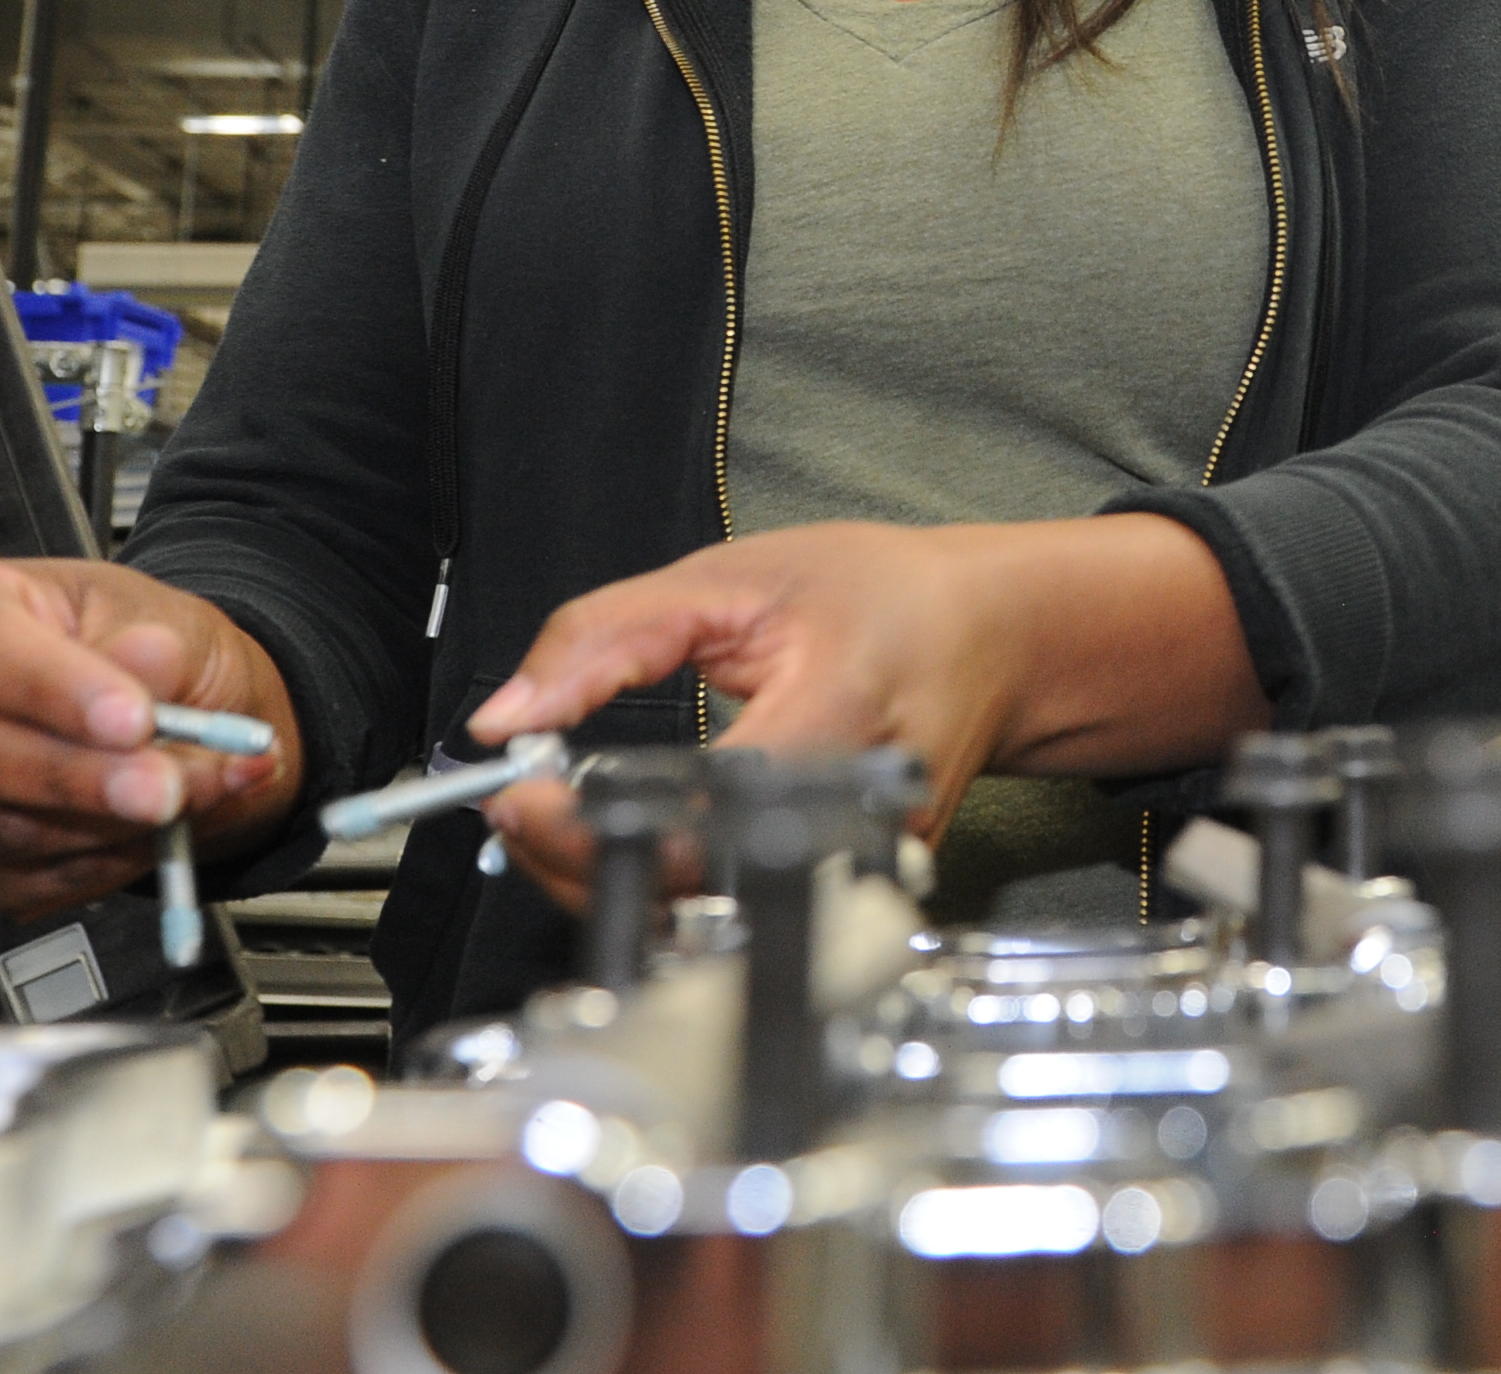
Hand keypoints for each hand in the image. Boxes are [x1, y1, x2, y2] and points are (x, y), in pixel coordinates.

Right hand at [0, 559, 304, 918]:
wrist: (146, 708)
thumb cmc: (130, 642)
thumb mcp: (160, 616)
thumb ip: (155, 643)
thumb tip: (147, 657)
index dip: (53, 687)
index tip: (133, 718)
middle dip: (81, 776)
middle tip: (166, 786)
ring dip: (107, 824)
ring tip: (186, 797)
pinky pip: (22, 879)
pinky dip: (103, 861)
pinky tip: (157, 831)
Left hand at [473, 515, 1262, 913]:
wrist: (992, 638)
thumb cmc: (886, 599)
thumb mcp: (736, 578)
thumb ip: (610, 636)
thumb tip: (508, 714)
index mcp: (834, 721)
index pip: (690, 820)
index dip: (583, 827)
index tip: (516, 791)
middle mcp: (854, 818)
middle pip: (688, 894)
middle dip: (576, 862)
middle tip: (522, 805)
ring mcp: (859, 871)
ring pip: (703, 921)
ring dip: (612, 881)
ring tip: (567, 817)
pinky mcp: (851, 896)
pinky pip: (734, 912)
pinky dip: (665, 885)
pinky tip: (631, 838)